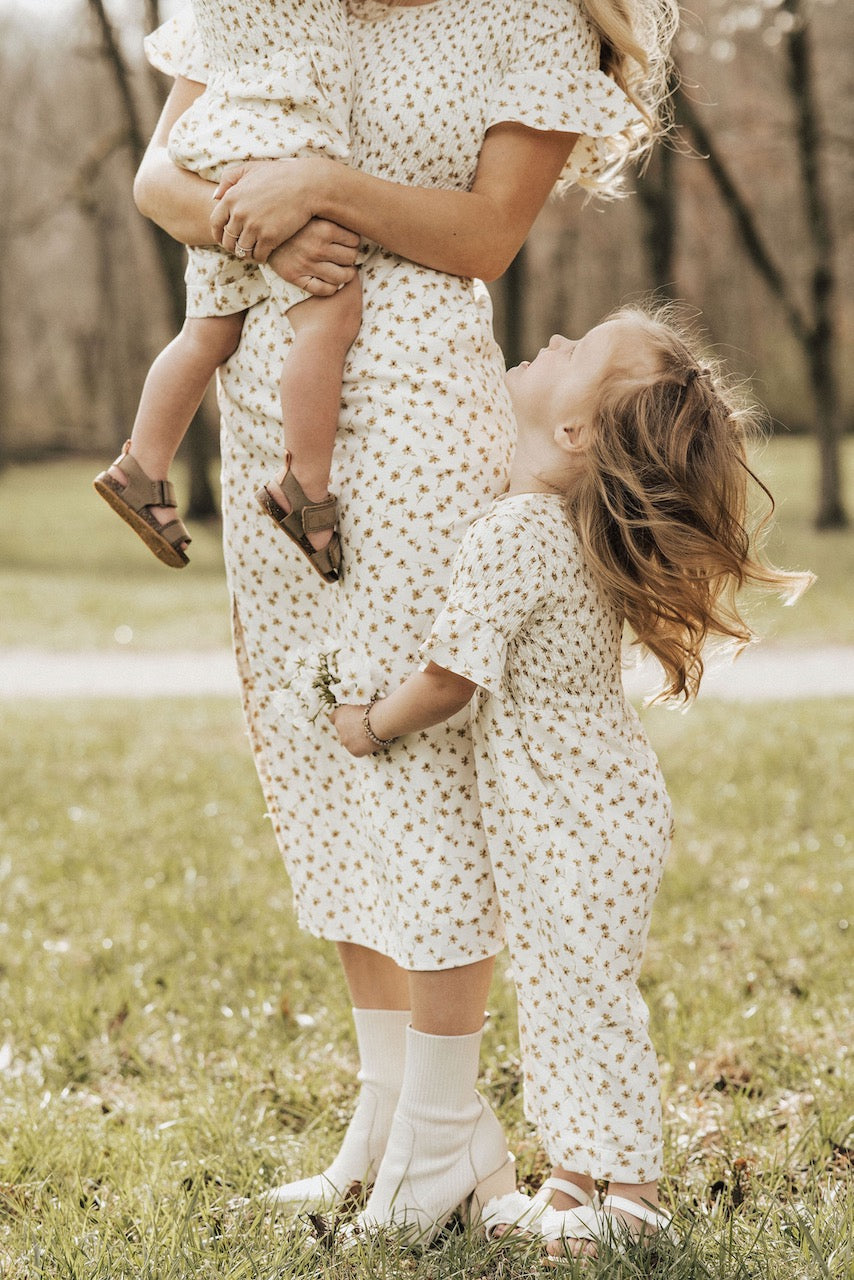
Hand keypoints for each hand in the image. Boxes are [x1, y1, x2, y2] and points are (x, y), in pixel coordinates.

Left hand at [210, 156, 332, 262]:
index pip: (215, 223)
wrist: (306, 186)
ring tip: (251, 252)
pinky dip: (259, 257)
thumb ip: (229, 179)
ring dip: (245, 254)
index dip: (218, 233)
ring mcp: (254, 227)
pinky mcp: (270, 238)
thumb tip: (215, 197)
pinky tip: (264, 254)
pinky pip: (258, 255)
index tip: (224, 238)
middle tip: (239, 248)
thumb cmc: (280, 175)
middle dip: (232, 246)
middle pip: (228, 240)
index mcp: (231, 198)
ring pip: (242, 250)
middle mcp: (239, 214)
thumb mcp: (250, 168)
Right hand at [267, 220, 359, 295]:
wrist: (259, 230)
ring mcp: (307, 264)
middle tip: (343, 255)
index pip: (355, 240)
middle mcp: (317, 247)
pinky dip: (332, 287)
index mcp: (323, 228)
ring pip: (343, 277)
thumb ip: (330, 213)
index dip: (353, 241)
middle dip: (350, 257)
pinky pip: (325, 290)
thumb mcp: (310, 211)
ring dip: (346, 274)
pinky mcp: (296, 277)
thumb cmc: (290, 219)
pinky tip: (330, 280)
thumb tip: (356, 217)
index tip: (347, 241)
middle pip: (351, 258)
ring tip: (342, 270)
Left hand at [331, 704, 381, 756]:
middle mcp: (338, 727)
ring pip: (349, 742)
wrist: (382, 722)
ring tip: (370, 735)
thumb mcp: (362, 706)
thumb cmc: (376, 710)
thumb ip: (356, 712)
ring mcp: (345, 740)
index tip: (349, 721)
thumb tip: (360, 716)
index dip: (342, 720)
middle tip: (364, 729)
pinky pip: (357, 750)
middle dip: (351, 731)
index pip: (333, 718)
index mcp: (339, 713)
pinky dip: (363, 748)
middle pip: (342, 731)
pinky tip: (371, 742)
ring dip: (356, 740)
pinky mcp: (353, 751)